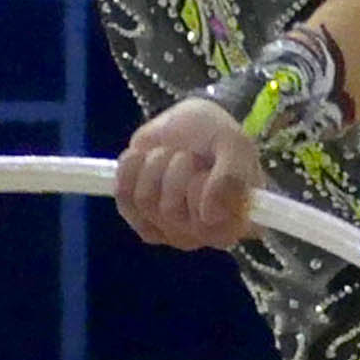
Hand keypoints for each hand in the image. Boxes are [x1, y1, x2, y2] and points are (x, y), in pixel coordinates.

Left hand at [112, 95, 268, 249]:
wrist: (190, 123)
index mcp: (234, 224)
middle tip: (190, 156)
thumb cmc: (218, 137)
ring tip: (171, 154)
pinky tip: (148, 158)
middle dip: (176, 168)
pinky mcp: (139, 216)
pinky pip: (123, 195)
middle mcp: (203, 236)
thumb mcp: (236, 146)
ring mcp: (169, 230)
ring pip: (145, 200)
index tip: (208, 166)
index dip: (200, 184)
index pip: (205, 222)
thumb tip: (210, 216)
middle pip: (170, 210)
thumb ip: (232, 179)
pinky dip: (132, 167)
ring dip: (155, 164)